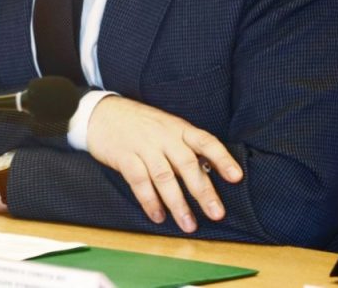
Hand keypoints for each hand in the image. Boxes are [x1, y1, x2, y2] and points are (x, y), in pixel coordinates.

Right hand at [87, 95, 242, 232]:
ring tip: (188, 224)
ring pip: (164, 176)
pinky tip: (158, 215)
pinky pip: (139, 181)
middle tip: (216, 213)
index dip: (222, 158)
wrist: (101, 112)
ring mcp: (143, 145)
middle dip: (203, 191)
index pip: (205, 141)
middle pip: (187, 164)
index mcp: (177, 128)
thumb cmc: (139, 124)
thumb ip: (183, 147)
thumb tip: (208, 173)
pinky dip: (149, 200)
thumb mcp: (165, 127)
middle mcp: (163, 136)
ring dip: (177, 203)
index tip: (236, 177)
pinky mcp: (124, 156)